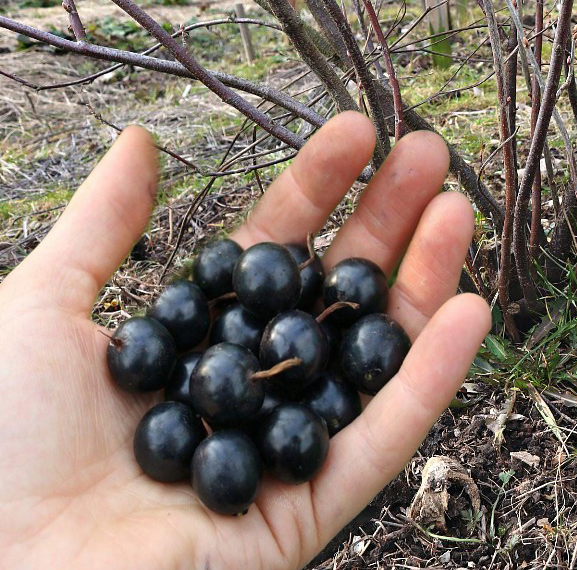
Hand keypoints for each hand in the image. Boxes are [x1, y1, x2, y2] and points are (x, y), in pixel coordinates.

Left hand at [0, 112, 490, 569]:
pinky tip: (467, 311)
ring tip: (459, 212)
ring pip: (372, 361)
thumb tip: (139, 141)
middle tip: (429, 155)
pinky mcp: (308, 510)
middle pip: (334, 298)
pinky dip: (431, 380)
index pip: (272, 256)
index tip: (355, 132)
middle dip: (385, 223)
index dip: (317, 191)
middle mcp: (245, 394)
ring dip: (423, 284)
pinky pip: (382, 441)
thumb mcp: (39, 311)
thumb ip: (101, 226)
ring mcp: (282, 452)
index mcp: (190, 347)